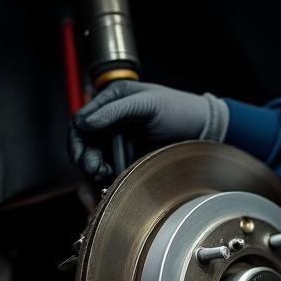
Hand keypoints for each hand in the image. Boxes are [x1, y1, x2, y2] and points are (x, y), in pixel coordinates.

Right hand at [68, 80, 228, 180]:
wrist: (202, 128)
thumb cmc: (178, 109)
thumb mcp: (147, 104)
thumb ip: (115, 111)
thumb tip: (85, 123)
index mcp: (112, 101)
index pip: (81, 121)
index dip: (77, 140)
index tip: (83, 156)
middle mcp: (111, 120)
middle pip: (84, 142)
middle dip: (84, 157)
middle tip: (93, 169)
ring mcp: (119, 139)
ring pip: (93, 157)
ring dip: (93, 169)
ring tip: (103, 176)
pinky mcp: (128, 156)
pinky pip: (109, 168)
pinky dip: (105, 176)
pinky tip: (110, 180)